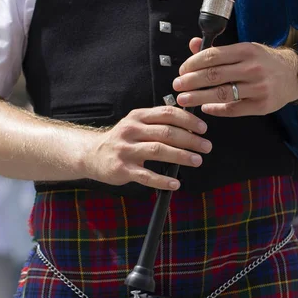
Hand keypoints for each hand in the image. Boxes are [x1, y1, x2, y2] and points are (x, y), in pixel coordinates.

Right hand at [83, 107, 211, 190]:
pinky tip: (175, 183)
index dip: (188, 120)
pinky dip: (162, 180)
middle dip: (190, 140)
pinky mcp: (122, 169)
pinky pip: (146, 176)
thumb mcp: (136, 124)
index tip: (203, 128)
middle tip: (206, 147)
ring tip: (197, 161)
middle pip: (166, 132)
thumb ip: (158, 123)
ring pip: (158, 151)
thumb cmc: (123, 140)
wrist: (92, 155)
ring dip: (181, 156)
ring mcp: (126, 150)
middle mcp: (131, 131)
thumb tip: (190, 127)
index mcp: (138, 117)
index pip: (167, 113)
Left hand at [172, 38, 297, 116]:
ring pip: (221, 94)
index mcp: (246, 50)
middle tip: (176, 85)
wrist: (293, 75)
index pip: (213, 56)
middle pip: (214, 75)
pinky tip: (205, 107)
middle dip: (191, 81)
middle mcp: (252, 68)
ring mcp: (258, 88)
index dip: (193, 64)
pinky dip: (216, 109)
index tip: (182, 70)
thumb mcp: (244, 49)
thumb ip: (218, 49)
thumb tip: (193, 44)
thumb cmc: (264, 61)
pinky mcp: (261, 105)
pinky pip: (233, 109)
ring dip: (198, 97)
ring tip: (183, 99)